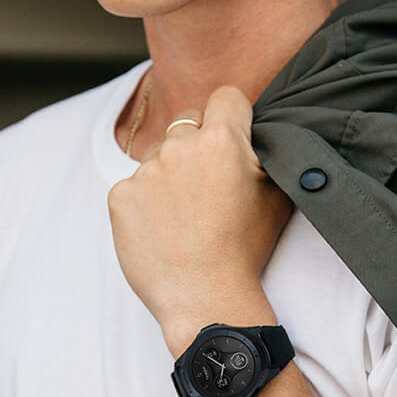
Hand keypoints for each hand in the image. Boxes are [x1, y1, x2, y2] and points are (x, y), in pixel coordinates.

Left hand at [107, 85, 292, 353]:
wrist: (206, 298)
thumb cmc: (247, 250)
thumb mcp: (276, 196)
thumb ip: (264, 154)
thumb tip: (258, 136)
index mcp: (222, 139)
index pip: (226, 97)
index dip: (233, 116)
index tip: (234, 140)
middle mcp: (180, 145)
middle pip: (187, 124)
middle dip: (197, 145)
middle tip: (208, 187)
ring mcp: (146, 170)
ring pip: (158, 156)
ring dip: (169, 174)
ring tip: (185, 217)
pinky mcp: (120, 196)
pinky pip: (134, 187)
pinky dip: (146, 204)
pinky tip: (163, 231)